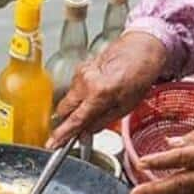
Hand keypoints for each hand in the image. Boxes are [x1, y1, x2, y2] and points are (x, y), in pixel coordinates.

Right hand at [48, 31, 169, 148]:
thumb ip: (102, 121)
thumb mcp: (126, 107)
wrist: (140, 50)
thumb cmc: (139, 75)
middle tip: (78, 126)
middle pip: (64, 109)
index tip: (52, 143)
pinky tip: (97, 91)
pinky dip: (81, 94)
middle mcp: (86, 82)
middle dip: (68, 120)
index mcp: (99, 93)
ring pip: (69, 99)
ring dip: (77, 106)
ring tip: (98, 102)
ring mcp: (80, 73)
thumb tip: (85, 132)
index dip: (62, 134)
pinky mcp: (80, 68)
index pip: (75, 119)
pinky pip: (74, 88)